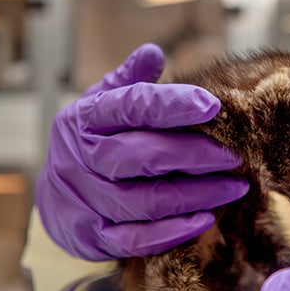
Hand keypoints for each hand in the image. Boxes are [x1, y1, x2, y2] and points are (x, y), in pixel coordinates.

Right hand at [35, 43, 248, 260]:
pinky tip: (207, 219)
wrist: (53, 199)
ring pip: (146, 200)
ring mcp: (85, 200)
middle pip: (142, 156)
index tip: (214, 105)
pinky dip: (173, 231)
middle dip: (195, 155)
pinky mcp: (93, 237)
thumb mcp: (101, 106)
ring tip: (236, 186)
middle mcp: (81, 158)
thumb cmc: (93, 143)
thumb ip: (129, 82)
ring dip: (196, 195)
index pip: (130, 107)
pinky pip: (137, 239)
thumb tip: (152, 51)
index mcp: (85, 119)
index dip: (172, 105)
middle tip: (236, 155)